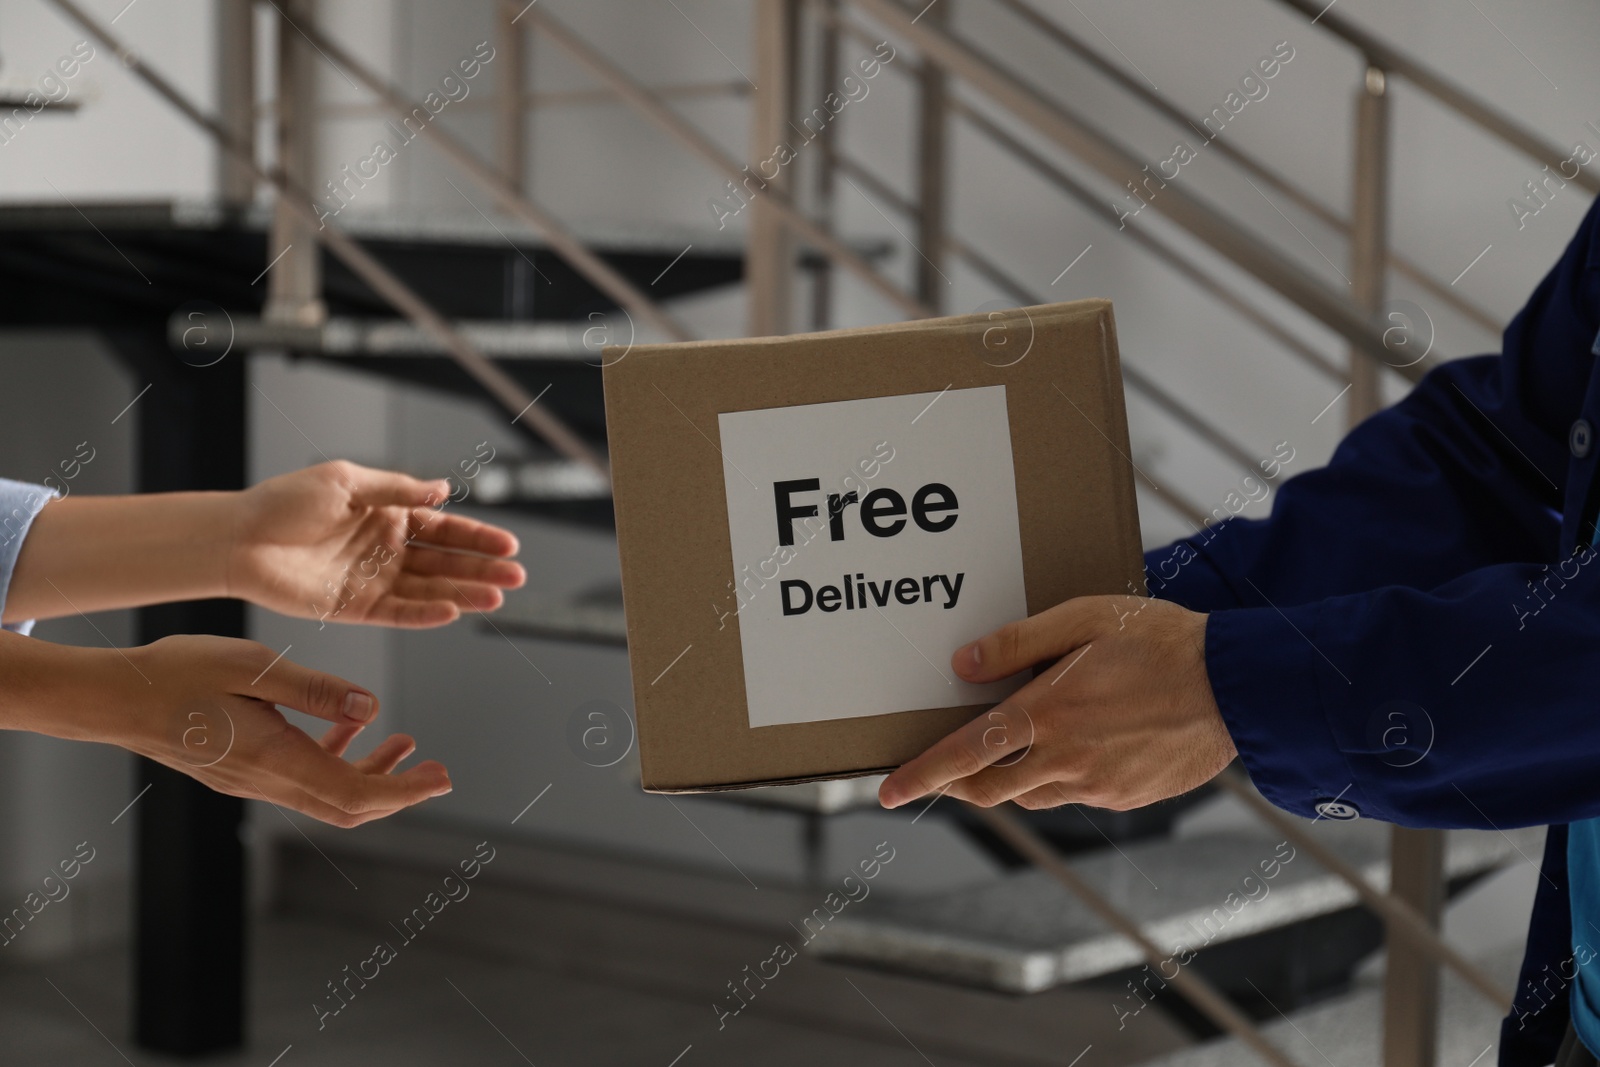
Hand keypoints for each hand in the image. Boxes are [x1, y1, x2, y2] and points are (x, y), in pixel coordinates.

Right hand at [114, 634, 450, 826]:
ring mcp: (251, 779)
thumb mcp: (253, 668)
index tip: (441, 776)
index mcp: (273, 758)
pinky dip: (335, 758)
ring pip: (327, 793)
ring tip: (403, 744)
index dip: (404, 790)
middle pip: (348, 806)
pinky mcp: (242, 768)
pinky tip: (349, 725)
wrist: (114, 697)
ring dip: (369, 774)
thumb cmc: (177, 675)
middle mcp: (265, 780)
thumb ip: (316, 690)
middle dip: (398, 792)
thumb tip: (371, 706)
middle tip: (436, 771)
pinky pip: (301, 775)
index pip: (354, 793)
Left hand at [228, 460, 525, 627]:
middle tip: (516, 576)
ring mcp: (373, 581)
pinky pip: (398, 613)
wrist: (239, 538)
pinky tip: (452, 612)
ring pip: (429, 590)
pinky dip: (424, 615)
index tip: (508, 546)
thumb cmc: (283, 502)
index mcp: (387, 516)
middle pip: (445, 563)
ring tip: (496, 597)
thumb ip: (396, 490)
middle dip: (482, 570)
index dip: (477, 538)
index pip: (443, 529)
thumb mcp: (345, 482)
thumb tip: (442, 490)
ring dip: (463, 594)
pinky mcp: (355, 608)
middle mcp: (386, 550)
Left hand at [878, 596, 1234, 811]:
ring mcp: (1097, 784)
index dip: (922, 774)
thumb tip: (962, 665)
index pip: (965, 753)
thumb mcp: (1084, 620)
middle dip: (954, 786)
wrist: (1240, 687)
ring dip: (1007, 780)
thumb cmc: (1161, 641)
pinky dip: (1056, 778)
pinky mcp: (1125, 797)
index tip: (888, 791)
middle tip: (936, 777)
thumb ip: (1018, 642)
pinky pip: (1073, 794)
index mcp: (1048, 713)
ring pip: (1030, 794)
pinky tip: (1074, 748)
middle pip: (988, 788)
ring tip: (1007, 751)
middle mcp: (1066, 758)